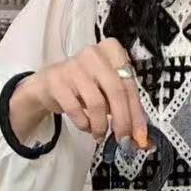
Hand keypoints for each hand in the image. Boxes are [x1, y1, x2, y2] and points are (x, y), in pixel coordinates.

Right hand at [9, 37, 149, 148]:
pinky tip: (85, 125)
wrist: (48, 85)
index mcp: (112, 51)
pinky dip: (84, 123)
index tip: (140, 134)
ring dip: (101, 125)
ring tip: (100, 134)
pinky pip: (76, 109)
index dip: (136, 113)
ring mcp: (73, 66)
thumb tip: (141, 134)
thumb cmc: (84, 87)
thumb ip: (126, 108)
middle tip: (123, 139)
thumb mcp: (107, 91)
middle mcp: (93, 54)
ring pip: (97, 103)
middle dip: (122, 121)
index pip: (130, 84)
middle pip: (116, 92)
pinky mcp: (57, 81)